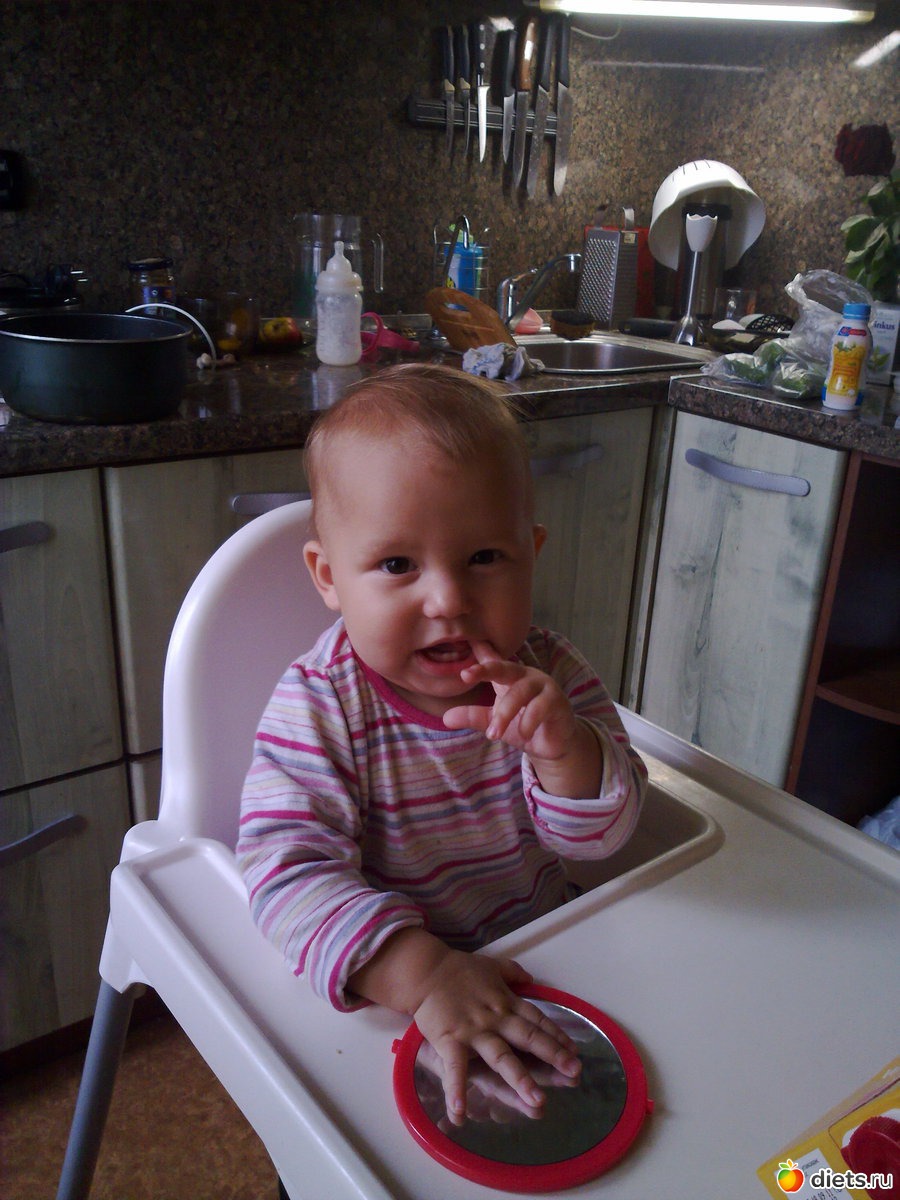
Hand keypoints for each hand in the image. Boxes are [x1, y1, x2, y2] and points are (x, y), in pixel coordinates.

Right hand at [412, 949, 581, 1123]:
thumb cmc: (458, 969)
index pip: (537, 1020)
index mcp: (506, 1002)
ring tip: (537, 1100)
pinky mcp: (451, 1040)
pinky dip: (458, 1090)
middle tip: (573, 1072)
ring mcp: (474, 1031)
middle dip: (553, 1055)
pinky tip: (461, 1113)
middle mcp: (495, 1018)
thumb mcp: (491, 965)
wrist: (426, 970)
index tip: (574, 1052)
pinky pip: (456, 1068)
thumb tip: (531, 980)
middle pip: (528, 1038)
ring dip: (520, 1078)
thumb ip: (512, 973)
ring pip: (501, 1057)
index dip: (557, 1036)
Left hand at [443, 641, 601, 796]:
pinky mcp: (557, 701)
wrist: (553, 744)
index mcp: (509, 677)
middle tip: (466, 675)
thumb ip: (473, 717)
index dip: (478, 651)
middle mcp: (525, 676)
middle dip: (485, 669)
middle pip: (504, 667)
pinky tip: (523, 734)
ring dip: (504, 714)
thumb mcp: (494, 722)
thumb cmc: (523, 726)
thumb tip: (447, 718)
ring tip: (493, 734)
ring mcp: (544, 686)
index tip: (464, 644)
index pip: (491, 661)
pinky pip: (539, 708)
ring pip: (519, 693)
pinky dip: (527, 723)